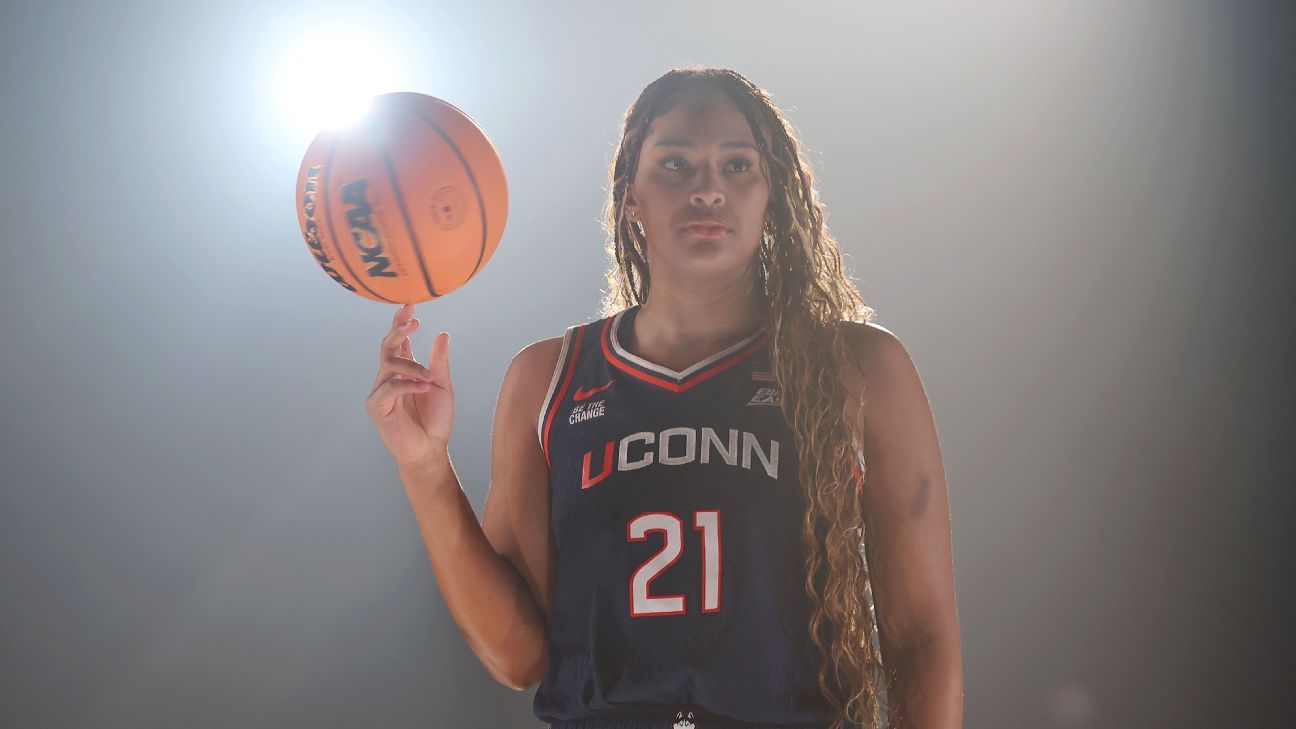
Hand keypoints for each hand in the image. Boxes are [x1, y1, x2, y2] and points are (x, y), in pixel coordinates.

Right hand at [365, 303, 454, 468]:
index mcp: (404, 369)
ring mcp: (381, 391)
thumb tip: (442, 334)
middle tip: (414, 323)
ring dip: (412, 367)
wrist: (431, 449)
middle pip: (387, 346)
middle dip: (398, 331)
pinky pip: (388, 387)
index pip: (398, 340)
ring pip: (390, 365)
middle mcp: (390, 377)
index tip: (409, 304)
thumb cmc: (435, 419)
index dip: (400, 322)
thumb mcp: (442, 385)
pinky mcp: (377, 407)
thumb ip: (439, 361)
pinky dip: (407, 384)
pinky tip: (423, 387)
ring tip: (430, 378)